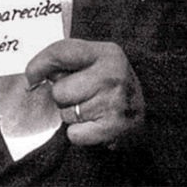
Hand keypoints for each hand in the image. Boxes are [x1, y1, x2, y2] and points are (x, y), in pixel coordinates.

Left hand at [25, 39, 144, 146]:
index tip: (32, 76)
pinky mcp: (114, 129)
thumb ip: (64, 60)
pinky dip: (80, 134)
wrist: (155, 110)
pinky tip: (96, 125)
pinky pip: (74, 134)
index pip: (59, 52)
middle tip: (82, 96)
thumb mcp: (95, 60)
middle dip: (64, 96)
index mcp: (107, 53)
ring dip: (73, 115)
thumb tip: (32, 78)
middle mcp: (113, 76)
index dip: (38, 65)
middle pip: (59, 91)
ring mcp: (115, 103)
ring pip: (66, 114)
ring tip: (93, 109)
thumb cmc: (111, 83)